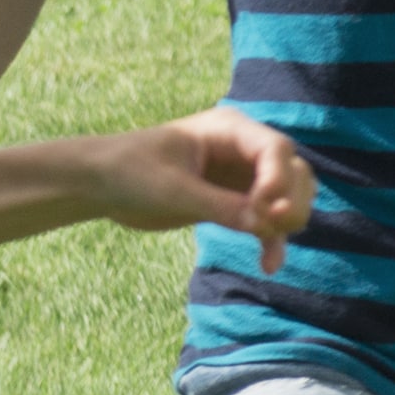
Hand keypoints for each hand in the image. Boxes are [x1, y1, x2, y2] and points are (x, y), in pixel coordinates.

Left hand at [69, 107, 313, 271]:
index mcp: (228, 129)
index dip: (279, 179)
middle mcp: (242, 150)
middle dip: (291, 201)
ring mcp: (241, 177)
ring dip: (287, 223)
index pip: (276, 148)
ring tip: (269, 252)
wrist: (101, 185)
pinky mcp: (234, 203)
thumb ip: (218, 205)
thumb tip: (264, 225)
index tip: (264, 209)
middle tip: (269, 227)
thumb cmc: (129, 172)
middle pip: (294, 172)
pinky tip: (268, 265)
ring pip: (288, 197)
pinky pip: (267, 221)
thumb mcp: (172, 189)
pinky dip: (272, 240)